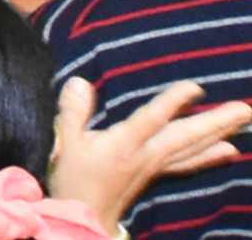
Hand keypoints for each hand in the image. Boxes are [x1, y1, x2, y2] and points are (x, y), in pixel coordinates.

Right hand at [50, 76, 251, 227]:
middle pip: (186, 137)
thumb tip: (81, 81)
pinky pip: (189, 163)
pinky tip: (230, 150)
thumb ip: (73, 111)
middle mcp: (146, 155)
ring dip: (220, 134)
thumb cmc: (73, 178)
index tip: (196, 88)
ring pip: (193, 149)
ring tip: (243, 122)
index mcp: (123, 145)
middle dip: (215, 122)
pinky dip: (211, 156)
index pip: (152, 120)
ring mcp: (155, 166)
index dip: (173, 103)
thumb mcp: (65, 142)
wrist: (84, 216)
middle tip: (245, 110)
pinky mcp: (157, 173)